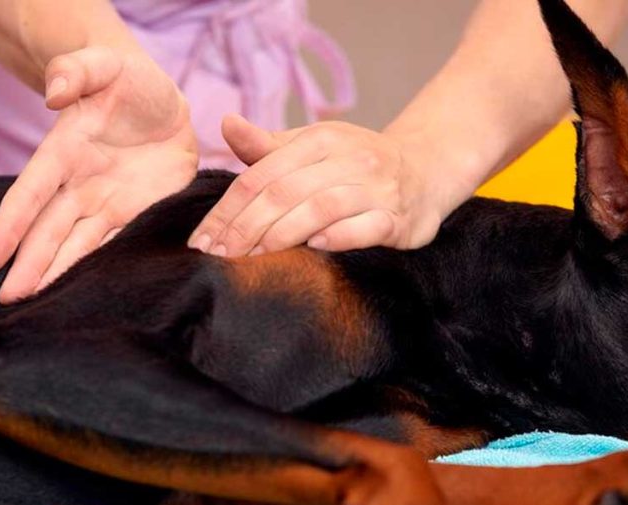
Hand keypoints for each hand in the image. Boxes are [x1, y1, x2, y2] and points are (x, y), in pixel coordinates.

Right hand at [0, 47, 197, 302]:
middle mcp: (79, 186)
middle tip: (7, 301)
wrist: (163, 104)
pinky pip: (116, 246)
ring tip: (35, 308)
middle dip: (29, 264)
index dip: (9, 226)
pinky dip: (102, 271)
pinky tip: (87, 296)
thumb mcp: (105, 66)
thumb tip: (54, 95)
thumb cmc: (128, 81)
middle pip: (48, 230)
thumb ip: (76, 72)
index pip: (30, 194)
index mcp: (64, 153)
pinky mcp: (136, 215)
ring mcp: (106, 204)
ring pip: (77, 247)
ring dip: (57, 276)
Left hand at [187, 115, 449, 256]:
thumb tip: (226, 124)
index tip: (202, 241)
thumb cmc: (354, 164)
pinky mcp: (399, 218)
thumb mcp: (313, 147)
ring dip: (283, 234)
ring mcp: (376, 188)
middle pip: (285, 192)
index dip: (227, 210)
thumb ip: (267, 147)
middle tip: (220, 257)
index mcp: (320, 140)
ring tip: (253, 258)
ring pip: (322, 207)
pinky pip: (367, 227)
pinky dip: (340, 236)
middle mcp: (348, 159)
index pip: (261, 176)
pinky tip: (314, 248)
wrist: (425, 170)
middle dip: (246, 227)